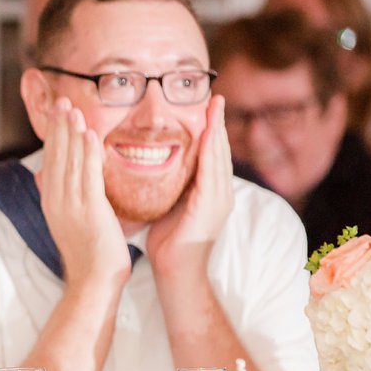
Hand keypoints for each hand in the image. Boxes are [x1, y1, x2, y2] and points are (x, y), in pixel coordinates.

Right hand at [36, 97, 129, 289]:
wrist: (94, 282)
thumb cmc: (88, 255)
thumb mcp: (68, 221)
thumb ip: (61, 196)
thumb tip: (44, 177)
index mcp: (52, 202)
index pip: (51, 161)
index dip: (54, 136)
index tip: (57, 113)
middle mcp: (57, 201)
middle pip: (57, 157)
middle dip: (59, 127)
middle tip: (61, 100)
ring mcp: (71, 206)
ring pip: (70, 162)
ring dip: (72, 133)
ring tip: (74, 109)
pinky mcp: (90, 211)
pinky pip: (88, 176)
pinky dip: (88, 154)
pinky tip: (89, 135)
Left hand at [147, 95, 232, 277]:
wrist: (175, 273)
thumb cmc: (167, 243)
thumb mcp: (167, 205)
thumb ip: (168, 186)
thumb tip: (151, 167)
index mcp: (209, 192)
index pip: (210, 154)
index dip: (209, 130)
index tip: (205, 106)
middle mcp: (220, 193)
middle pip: (219, 150)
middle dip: (217, 122)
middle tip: (216, 96)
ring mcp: (219, 199)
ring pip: (218, 156)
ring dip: (217, 130)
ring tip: (216, 106)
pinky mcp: (211, 206)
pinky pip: (211, 172)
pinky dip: (210, 151)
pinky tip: (208, 134)